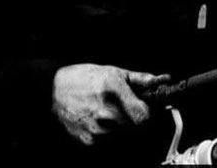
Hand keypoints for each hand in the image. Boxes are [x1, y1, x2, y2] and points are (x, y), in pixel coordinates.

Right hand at [51, 63, 168, 146]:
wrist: (53, 92)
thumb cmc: (85, 78)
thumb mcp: (115, 72)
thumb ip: (141, 79)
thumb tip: (164, 79)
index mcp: (115, 91)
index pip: (146, 116)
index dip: (149, 113)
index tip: (146, 108)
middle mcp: (107, 114)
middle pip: (137, 128)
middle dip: (137, 120)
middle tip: (129, 110)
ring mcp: (97, 132)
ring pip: (125, 137)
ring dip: (125, 128)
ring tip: (113, 115)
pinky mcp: (89, 144)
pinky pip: (110, 144)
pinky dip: (112, 136)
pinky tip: (103, 123)